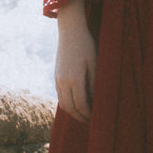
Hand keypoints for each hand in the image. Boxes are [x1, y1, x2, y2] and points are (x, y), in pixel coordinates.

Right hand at [54, 0, 96, 123]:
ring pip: (63, 104)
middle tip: (91, 121)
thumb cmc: (86, 46)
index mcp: (74, 79)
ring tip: (84, 115)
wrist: (70, 31)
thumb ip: (94, 84)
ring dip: (73, 112)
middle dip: (80, 117)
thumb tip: (95, 101)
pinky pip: (60, 96)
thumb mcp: (94, 64)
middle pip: (70, 108)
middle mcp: (63, 82)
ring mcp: (57, 79)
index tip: (96, 118)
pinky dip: (68, 103)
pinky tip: (77, 103)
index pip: (81, 105)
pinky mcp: (56, 76)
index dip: (89, 114)